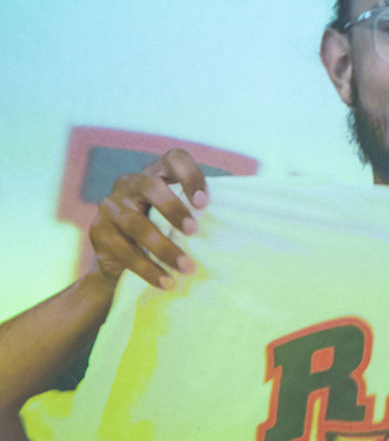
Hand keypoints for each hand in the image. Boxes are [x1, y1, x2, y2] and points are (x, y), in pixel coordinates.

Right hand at [89, 148, 208, 288]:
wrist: (119, 259)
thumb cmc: (163, 231)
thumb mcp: (180, 217)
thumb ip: (199, 212)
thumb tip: (238, 224)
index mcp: (156, 174)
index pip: (174, 159)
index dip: (190, 176)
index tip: (204, 202)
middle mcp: (130, 184)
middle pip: (149, 185)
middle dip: (173, 208)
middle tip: (194, 231)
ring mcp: (110, 206)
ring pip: (135, 223)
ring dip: (164, 247)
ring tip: (187, 268)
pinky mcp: (99, 232)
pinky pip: (124, 251)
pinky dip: (148, 269)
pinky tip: (166, 281)